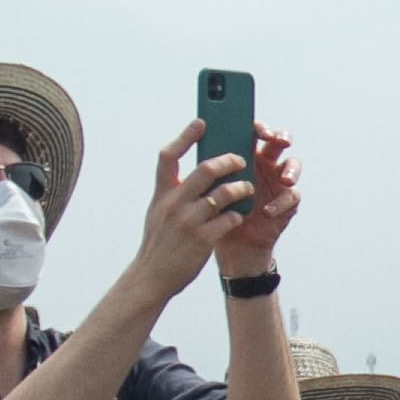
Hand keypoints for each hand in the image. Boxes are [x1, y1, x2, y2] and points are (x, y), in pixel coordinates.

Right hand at [132, 122, 261, 301]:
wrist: (152, 276)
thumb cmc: (160, 242)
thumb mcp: (158, 212)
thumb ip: (174, 191)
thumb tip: (198, 171)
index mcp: (162, 193)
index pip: (168, 156)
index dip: (185, 136)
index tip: (201, 123)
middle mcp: (174, 203)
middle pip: (206, 169)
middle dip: (228, 161)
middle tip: (241, 160)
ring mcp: (189, 221)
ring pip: (224, 193)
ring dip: (241, 188)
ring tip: (247, 188)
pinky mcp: (203, 239)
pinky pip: (230, 218)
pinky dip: (239, 214)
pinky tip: (241, 214)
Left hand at [213, 124, 302, 279]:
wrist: (230, 244)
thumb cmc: (218, 211)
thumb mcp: (209, 187)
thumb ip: (209, 166)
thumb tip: (195, 142)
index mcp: (246, 155)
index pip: (255, 133)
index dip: (259, 127)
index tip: (257, 129)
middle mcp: (265, 165)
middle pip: (279, 142)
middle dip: (281, 137)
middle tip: (278, 140)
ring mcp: (278, 183)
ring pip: (293, 166)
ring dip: (292, 170)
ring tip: (285, 179)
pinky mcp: (287, 203)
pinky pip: (291, 197)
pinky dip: (281, 203)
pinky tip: (267, 210)